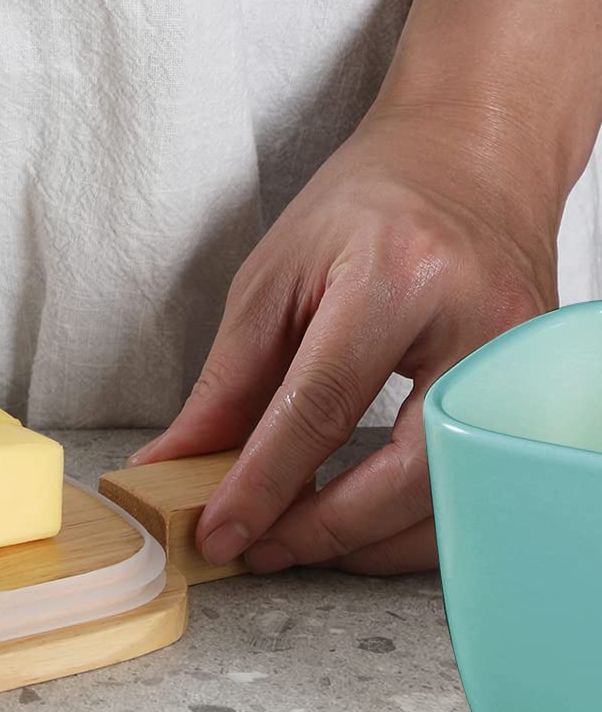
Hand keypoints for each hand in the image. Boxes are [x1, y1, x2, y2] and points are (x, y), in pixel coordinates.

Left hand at [130, 101, 558, 574]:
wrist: (467, 162)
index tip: (218, 531)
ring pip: (453, 497)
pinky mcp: (535, 391)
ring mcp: (519, 362)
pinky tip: (356, 519)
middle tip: (257, 548)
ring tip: (293, 539)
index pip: (323, 410)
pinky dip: (412, 520)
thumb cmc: (366, 205)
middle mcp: (476, 324)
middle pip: (407, 472)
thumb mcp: (273, 277)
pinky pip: (477, 485)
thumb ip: (229, 382)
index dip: (264, 484)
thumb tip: (176, 461)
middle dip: (324, 529)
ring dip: (368, 540)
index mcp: (397, 278)